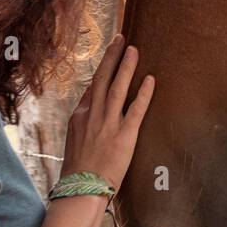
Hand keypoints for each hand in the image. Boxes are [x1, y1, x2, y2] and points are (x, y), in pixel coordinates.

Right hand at [62, 34, 153, 190]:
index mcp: (79, 116)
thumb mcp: (75, 141)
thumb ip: (84, 124)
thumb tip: (90, 112)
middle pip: (102, 78)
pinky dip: (144, 93)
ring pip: (118, 87)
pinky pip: (136, 110)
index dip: (103, 68)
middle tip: (120, 38)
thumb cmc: (79, 171)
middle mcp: (92, 115)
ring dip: (126, 67)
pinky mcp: (124, 136)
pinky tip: (151, 80)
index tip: (110, 54)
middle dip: (112, 56)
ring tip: (134, 49)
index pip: (93, 86)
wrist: (80, 189)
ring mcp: (108, 124)